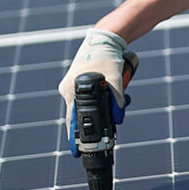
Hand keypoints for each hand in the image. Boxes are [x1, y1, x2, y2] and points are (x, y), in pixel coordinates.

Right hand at [60, 29, 137, 152]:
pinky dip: (101, 100)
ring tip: (120, 105)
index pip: (70, 120)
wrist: (106, 37)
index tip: (76, 151)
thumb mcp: (115, 77)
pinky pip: (89, 97)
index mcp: (70, 89)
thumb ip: (117, 98)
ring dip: (102, 109)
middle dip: (96, 122)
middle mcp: (68, 89)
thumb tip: (119, 118)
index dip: (74, 137)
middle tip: (109, 131)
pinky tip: (116, 96)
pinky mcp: (81, 82)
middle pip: (79, 115)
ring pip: (86, 106)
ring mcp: (73, 85)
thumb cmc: (106, 55)